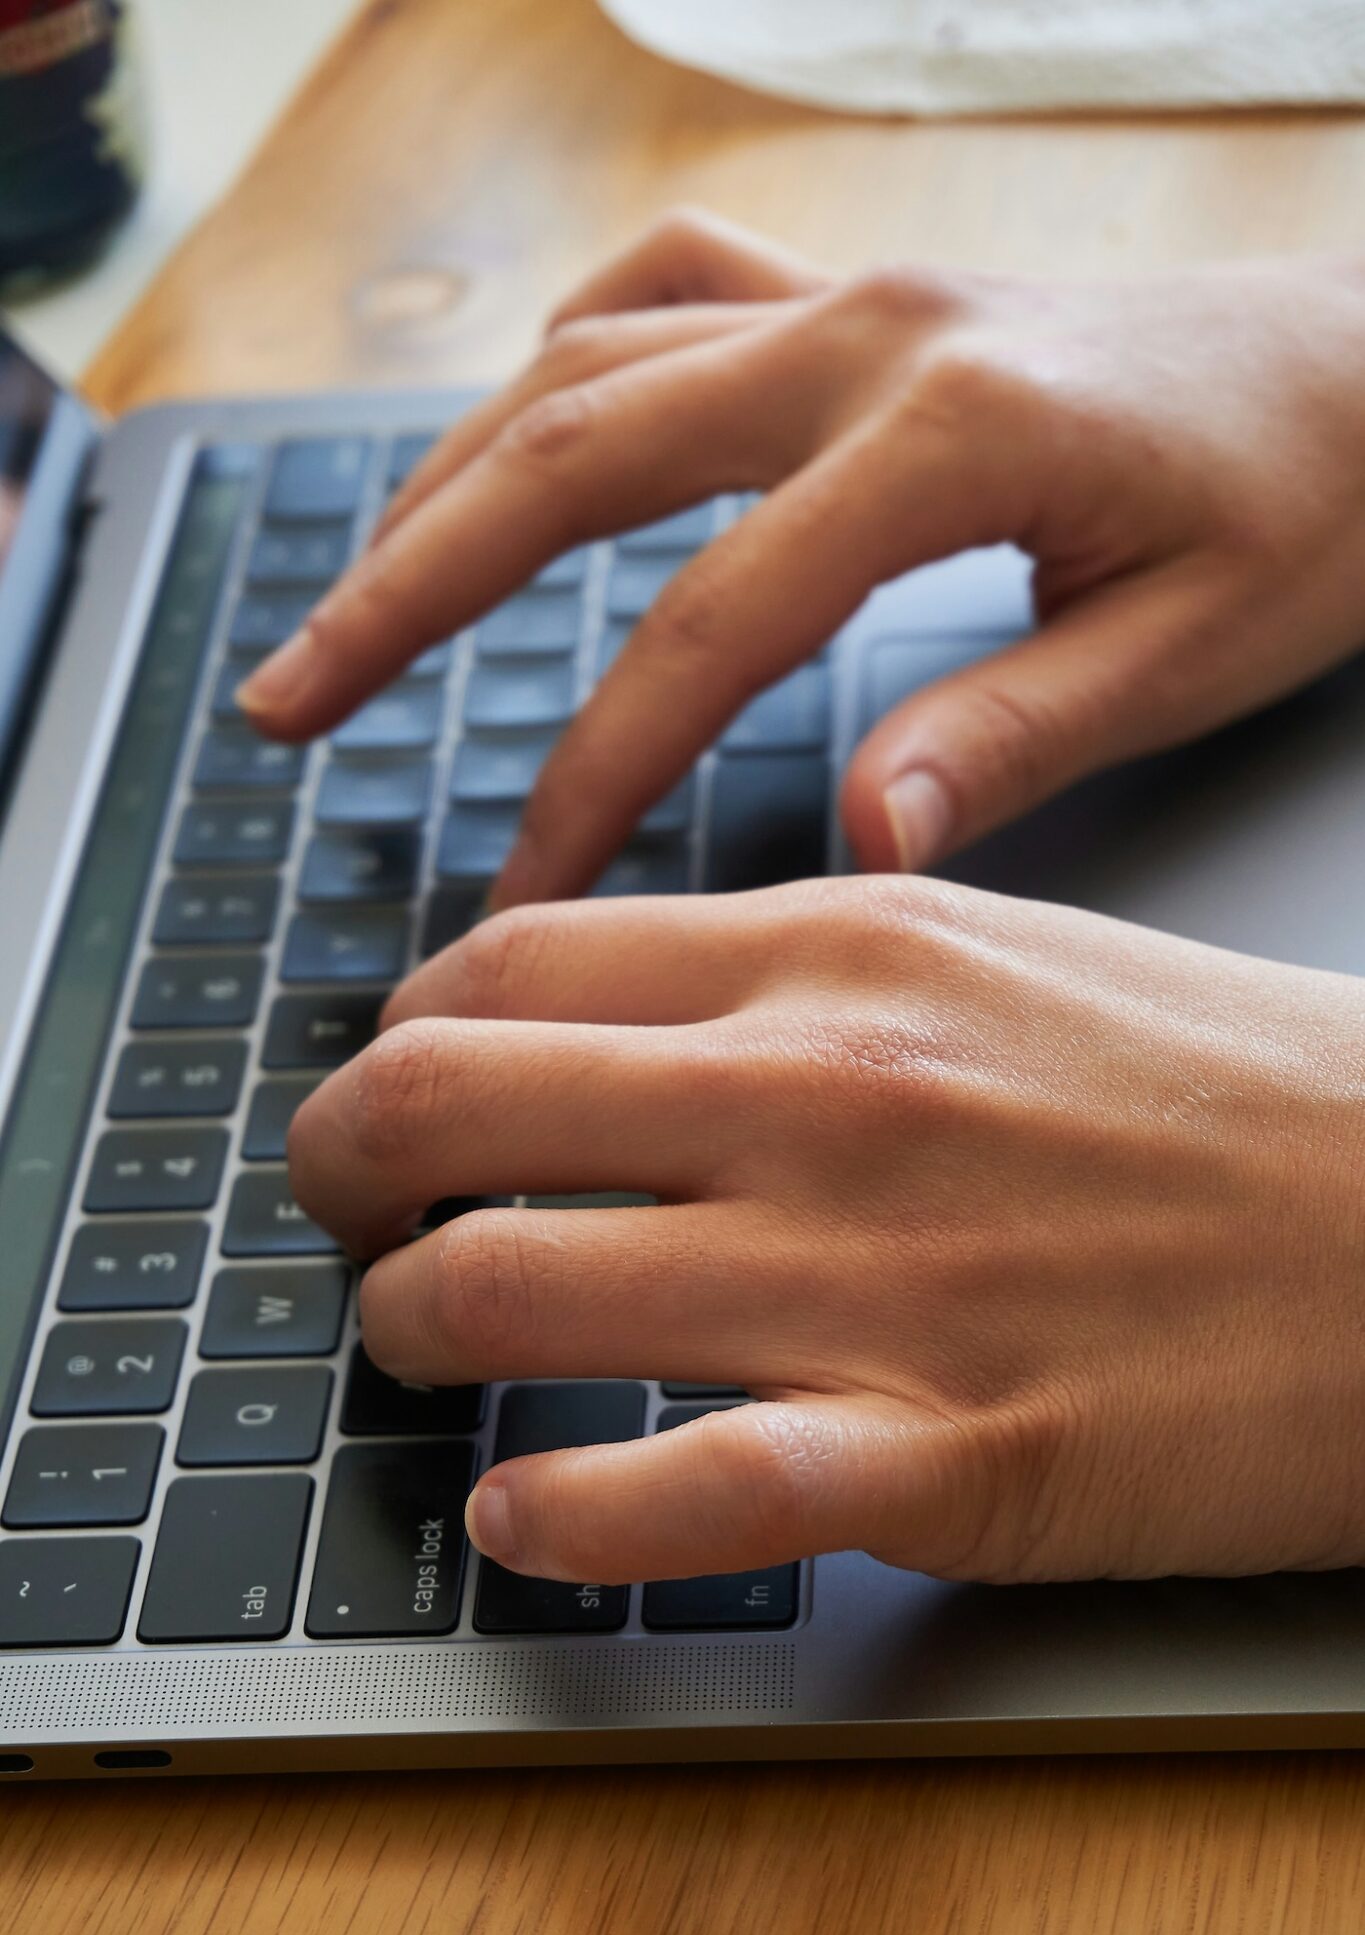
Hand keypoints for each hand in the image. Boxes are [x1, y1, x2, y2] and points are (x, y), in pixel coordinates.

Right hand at [237, 210, 1364, 900]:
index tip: (520, 889)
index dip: (595, 771)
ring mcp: (849, 290)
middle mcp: (869, 330)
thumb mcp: (1197, 644)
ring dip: (446, 482)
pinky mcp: (852, 291)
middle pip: (570, 452)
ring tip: (351, 604)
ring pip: (583, 361)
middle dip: (407, 588)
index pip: (710, 626)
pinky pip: (660, 289)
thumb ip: (1016, 731)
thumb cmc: (1310, 507)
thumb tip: (863, 841)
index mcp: (952, 429)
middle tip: (285, 699)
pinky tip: (518, 447)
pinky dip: (564, 365)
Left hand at [286, 878, 1364, 1584]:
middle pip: (449, 1100)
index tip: (393, 1091)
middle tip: (341, 1216)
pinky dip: (559, 1518)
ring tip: (420, 1351)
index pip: (507, 963)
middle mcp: (826, 1091)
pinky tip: (522, 1515)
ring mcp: (876, 1275)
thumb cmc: (1226, 1092)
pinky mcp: (950, 1456)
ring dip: (409, 1329)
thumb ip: (795, 970)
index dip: (396, 1035)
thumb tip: (610, 1007)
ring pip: (515, 1284)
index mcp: (842, 950)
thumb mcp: (997, 954)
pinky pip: (684, 1492)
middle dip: (337, 1169)